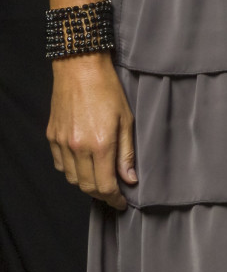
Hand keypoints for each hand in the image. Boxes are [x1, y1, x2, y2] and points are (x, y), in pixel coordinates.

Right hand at [46, 52, 136, 209]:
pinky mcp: (52, 137)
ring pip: (72, 178)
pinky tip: (84, 166)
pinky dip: (73, 171)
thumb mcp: (126, 120)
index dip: (114, 198)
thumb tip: (129, 179)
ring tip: (101, 181)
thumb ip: (127, 153)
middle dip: (102, 195)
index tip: (122, 203)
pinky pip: (61, 164)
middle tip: (114, 195)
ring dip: (87, 184)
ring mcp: (61, 143)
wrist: (80, 68)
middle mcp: (77, 147)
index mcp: (100, 144)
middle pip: (87, 186)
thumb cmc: (108, 90)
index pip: (105, 185)